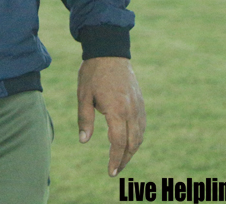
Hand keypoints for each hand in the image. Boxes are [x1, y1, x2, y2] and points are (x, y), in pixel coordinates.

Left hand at [77, 57, 144, 176]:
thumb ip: (84, 119)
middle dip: (124, 159)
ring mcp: (138, 106)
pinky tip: (128, 142)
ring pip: (139, 135)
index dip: (115, 159)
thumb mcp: (83, 95)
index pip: (118, 143)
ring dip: (132, 150)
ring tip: (121, 160)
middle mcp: (131, 110)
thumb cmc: (93, 73)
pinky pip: (142, 125)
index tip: (111, 172)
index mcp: (116, 110)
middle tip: (115, 170)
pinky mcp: (140, 102)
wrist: (110, 52)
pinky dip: (137, 138)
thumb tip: (84, 141)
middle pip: (132, 143)